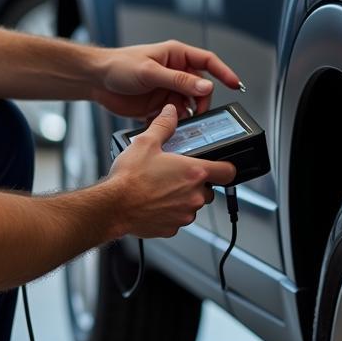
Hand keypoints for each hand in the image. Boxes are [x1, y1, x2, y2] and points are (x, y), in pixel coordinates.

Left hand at [93, 39, 241, 119]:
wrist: (95, 80)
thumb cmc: (119, 66)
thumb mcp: (150, 72)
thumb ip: (179, 80)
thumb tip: (205, 85)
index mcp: (176, 55)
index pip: (208, 61)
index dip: (223, 72)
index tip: (235, 85)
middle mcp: (175, 72)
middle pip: (201, 87)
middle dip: (202, 101)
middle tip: (198, 112)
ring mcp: (168, 89)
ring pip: (190, 104)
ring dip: (189, 114)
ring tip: (181, 122)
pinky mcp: (159, 105)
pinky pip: (176, 116)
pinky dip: (175, 123)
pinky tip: (168, 126)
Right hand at [107, 105, 236, 237]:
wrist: (112, 206)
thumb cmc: (129, 178)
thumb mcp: (146, 142)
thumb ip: (164, 125)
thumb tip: (171, 112)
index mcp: (194, 172)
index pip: (228, 172)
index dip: (225, 167)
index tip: (220, 166)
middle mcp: (194, 196)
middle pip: (208, 189)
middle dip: (196, 182)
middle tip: (176, 173)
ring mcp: (184, 214)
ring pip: (192, 204)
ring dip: (183, 197)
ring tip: (161, 187)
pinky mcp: (172, 228)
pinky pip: (178, 218)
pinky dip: (170, 211)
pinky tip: (154, 201)